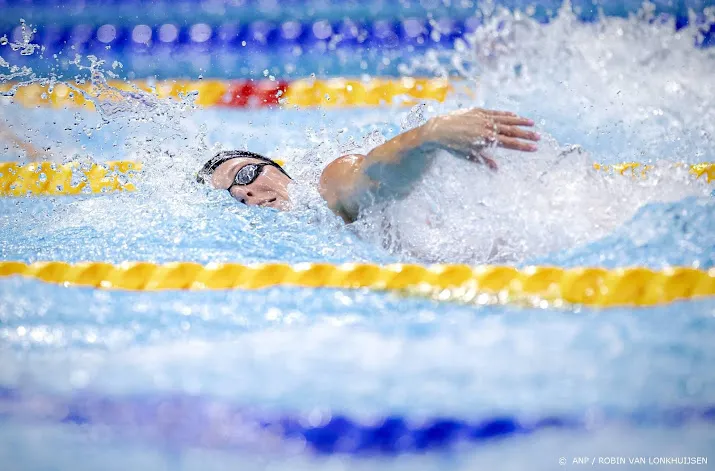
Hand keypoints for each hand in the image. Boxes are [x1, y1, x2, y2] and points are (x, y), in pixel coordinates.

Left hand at [422, 107, 539, 166]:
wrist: (438, 130)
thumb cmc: (452, 146)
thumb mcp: (468, 155)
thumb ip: (484, 160)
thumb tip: (497, 169)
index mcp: (486, 140)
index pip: (509, 144)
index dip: (523, 146)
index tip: (535, 148)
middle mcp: (487, 127)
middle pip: (511, 131)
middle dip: (526, 135)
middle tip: (539, 137)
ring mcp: (483, 118)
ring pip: (505, 120)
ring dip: (519, 122)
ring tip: (532, 124)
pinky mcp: (478, 111)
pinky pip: (495, 112)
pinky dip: (506, 114)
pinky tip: (514, 116)